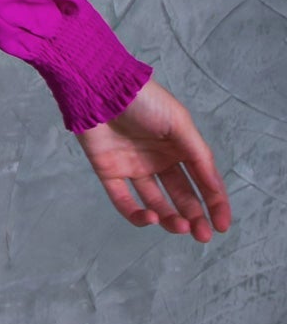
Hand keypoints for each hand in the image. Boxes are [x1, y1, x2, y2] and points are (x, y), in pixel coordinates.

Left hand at [73, 75, 231, 242]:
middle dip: (194, 216)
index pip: (202, 180)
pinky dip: (135, 214)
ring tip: (180, 226)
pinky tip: (149, 217)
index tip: (222, 226)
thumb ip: (198, 155)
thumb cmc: (144, 101)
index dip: (215, 203)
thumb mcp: (180, 123)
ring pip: (155, 202)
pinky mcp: (109, 171)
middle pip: (180, 195)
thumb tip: (214, 187)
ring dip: (169, 218)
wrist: (100, 88)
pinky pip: (122, 200)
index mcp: (179, 146)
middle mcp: (158, 158)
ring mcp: (133, 166)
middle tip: (202, 235)